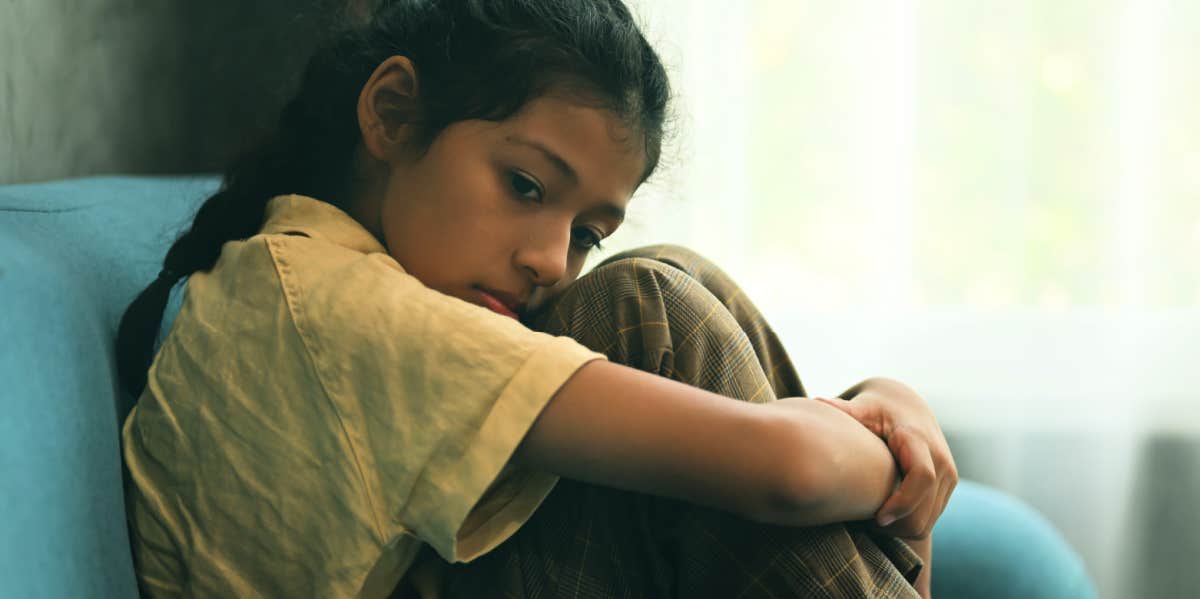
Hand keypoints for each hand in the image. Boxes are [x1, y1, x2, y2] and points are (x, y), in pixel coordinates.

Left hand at [813, 377, 956, 539]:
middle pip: (923, 511)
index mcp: (920, 441)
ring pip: (926, 523)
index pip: (922, 478)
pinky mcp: (947, 487)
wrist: (906, 406)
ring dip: (897, 529)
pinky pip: (928, 521)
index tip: (876, 518)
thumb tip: (818, 401)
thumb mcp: (862, 407)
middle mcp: (941, 460)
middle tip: (859, 524)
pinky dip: (904, 526)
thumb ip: (844, 409)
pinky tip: (879, 514)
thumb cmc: (876, 408)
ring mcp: (948, 476)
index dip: (902, 503)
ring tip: (865, 518)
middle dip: (893, 526)